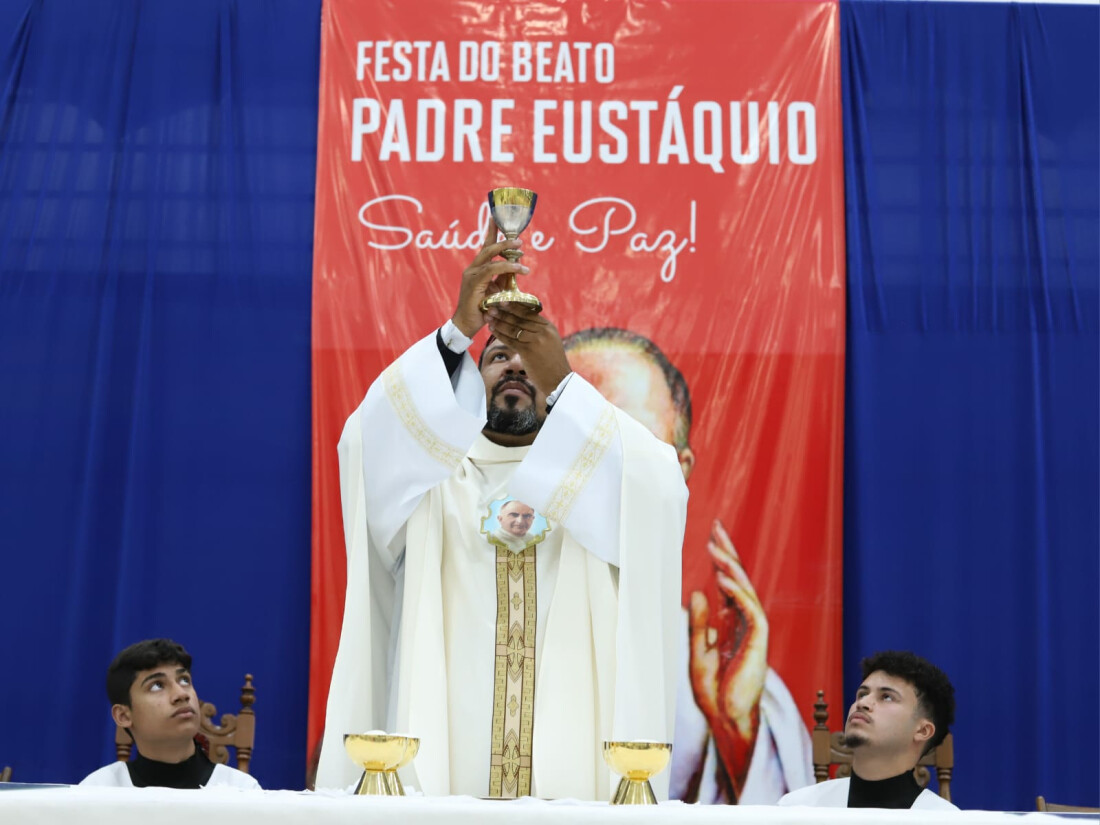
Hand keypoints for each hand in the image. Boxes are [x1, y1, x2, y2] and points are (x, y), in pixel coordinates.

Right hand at [451, 222, 528, 336]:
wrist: (466, 325)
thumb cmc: (481, 310)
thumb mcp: (496, 291)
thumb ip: (503, 279)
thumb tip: (516, 269)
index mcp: (477, 269)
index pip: (485, 246)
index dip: (491, 232)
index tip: (496, 218)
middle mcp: (472, 269)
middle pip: (487, 247)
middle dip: (503, 240)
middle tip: (518, 240)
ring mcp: (471, 275)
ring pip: (490, 257)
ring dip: (507, 252)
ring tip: (521, 251)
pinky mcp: (474, 283)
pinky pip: (491, 270)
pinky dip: (506, 267)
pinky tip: (518, 268)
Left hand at [485, 304, 571, 397]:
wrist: (558, 380)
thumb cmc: (551, 362)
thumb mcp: (549, 341)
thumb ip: (537, 330)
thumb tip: (521, 321)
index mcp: (548, 327)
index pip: (529, 312)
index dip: (514, 306)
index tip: (502, 300)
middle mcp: (543, 332)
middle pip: (520, 318)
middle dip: (504, 312)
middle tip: (491, 307)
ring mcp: (536, 341)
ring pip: (513, 328)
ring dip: (499, 322)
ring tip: (488, 317)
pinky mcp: (528, 352)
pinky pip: (510, 340)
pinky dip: (500, 334)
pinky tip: (492, 330)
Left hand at [688, 519, 768, 798]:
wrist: (726, 718)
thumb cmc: (713, 691)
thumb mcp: (698, 649)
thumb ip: (699, 622)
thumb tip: (697, 591)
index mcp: (732, 623)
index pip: (728, 583)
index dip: (721, 559)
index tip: (711, 535)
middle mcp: (746, 623)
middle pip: (739, 579)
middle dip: (728, 552)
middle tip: (716, 526)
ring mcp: (755, 632)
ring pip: (746, 590)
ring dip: (730, 567)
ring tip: (714, 547)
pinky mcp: (759, 643)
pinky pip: (751, 611)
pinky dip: (737, 593)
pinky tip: (722, 578)